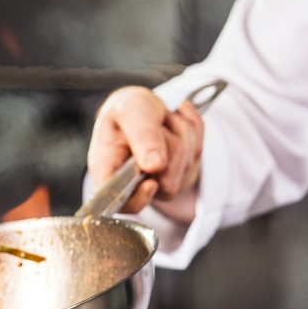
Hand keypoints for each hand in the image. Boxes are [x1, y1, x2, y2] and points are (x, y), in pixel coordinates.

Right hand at [87, 85, 204, 220]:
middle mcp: (133, 182)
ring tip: (162, 122)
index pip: (120, 204)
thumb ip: (141, 135)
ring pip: (186, 165)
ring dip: (181, 132)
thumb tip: (154, 165)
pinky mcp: (183, 172)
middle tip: (155, 125)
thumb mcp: (129, 109)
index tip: (152, 182)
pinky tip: (174, 123)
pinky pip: (199, 152)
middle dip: (169, 146)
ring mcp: (162, 181)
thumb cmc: (127, 108)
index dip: (139, 198)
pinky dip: (192, 130)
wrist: (144, 104)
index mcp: (107, 171)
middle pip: (166, 183)